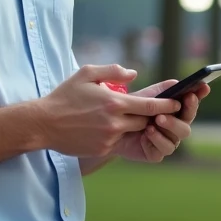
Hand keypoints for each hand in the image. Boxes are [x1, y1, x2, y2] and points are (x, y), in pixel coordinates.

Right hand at [37, 65, 181, 157]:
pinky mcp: (102, 149)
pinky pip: (119, 141)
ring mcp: (109, 138)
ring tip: (129, 116)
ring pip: (134, 132)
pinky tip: (108, 126)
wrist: (43, 124)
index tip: (178, 102)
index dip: (166, 105)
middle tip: (156, 109)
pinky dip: (119, 134)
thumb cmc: (65, 96)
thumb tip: (134, 74)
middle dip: (151, 115)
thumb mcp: (87, 73)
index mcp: (114, 102)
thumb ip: (113, 71)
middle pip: (145, 120)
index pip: (149, 105)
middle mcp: (114, 122)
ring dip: (136, 124)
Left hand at [113, 80, 210, 162]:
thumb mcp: (147, 95)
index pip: (191, 105)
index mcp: (175, 111)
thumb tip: (178, 83)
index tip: (202, 88)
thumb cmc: (132, 108)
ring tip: (155, 120)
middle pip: (187, 125)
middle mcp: (174, 128)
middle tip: (174, 107)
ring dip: (168, 127)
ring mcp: (166, 141)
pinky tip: (147, 133)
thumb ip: (163, 89)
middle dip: (182, 115)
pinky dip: (156, 140)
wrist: (112, 127)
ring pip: (177, 138)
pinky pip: (163, 150)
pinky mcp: (156, 154)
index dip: (198, 97)